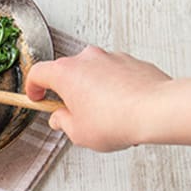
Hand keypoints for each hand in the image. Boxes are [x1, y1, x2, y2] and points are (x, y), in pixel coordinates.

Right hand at [25, 46, 171, 151]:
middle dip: (67, 91)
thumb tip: (60, 118)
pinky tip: (121, 108)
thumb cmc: (116, 120)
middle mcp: (86, 59)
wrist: (158, 110)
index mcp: (65, 73)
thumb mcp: (78, 133)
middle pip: (66, 72)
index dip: (33, 87)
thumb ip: (63, 123)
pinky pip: (114, 74)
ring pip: (92, 72)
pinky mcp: (132, 62)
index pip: (38, 73)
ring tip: (102, 115)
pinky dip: (113, 87)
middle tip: (72, 113)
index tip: (36, 97)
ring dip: (91, 89)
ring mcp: (111, 58)